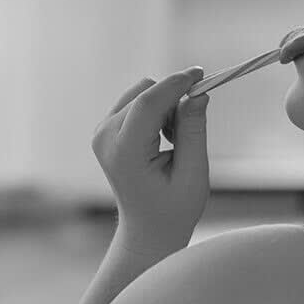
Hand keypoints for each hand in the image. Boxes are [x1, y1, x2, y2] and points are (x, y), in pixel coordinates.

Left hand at [91, 70, 209, 260]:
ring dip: (165, 105)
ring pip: (141, 92)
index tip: (202, 74)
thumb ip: (194, 131)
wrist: (147, 229)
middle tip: (187, 133)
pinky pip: (136, 100)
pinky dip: (156, 109)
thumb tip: (198, 93)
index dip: (176, 83)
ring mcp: (101, 132)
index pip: (148, 102)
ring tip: (174, 140)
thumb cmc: (173, 209)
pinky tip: (162, 138)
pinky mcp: (106, 128)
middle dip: (174, 100)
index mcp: (125, 153)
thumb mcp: (193, 174)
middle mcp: (105, 137)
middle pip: (146, 93)